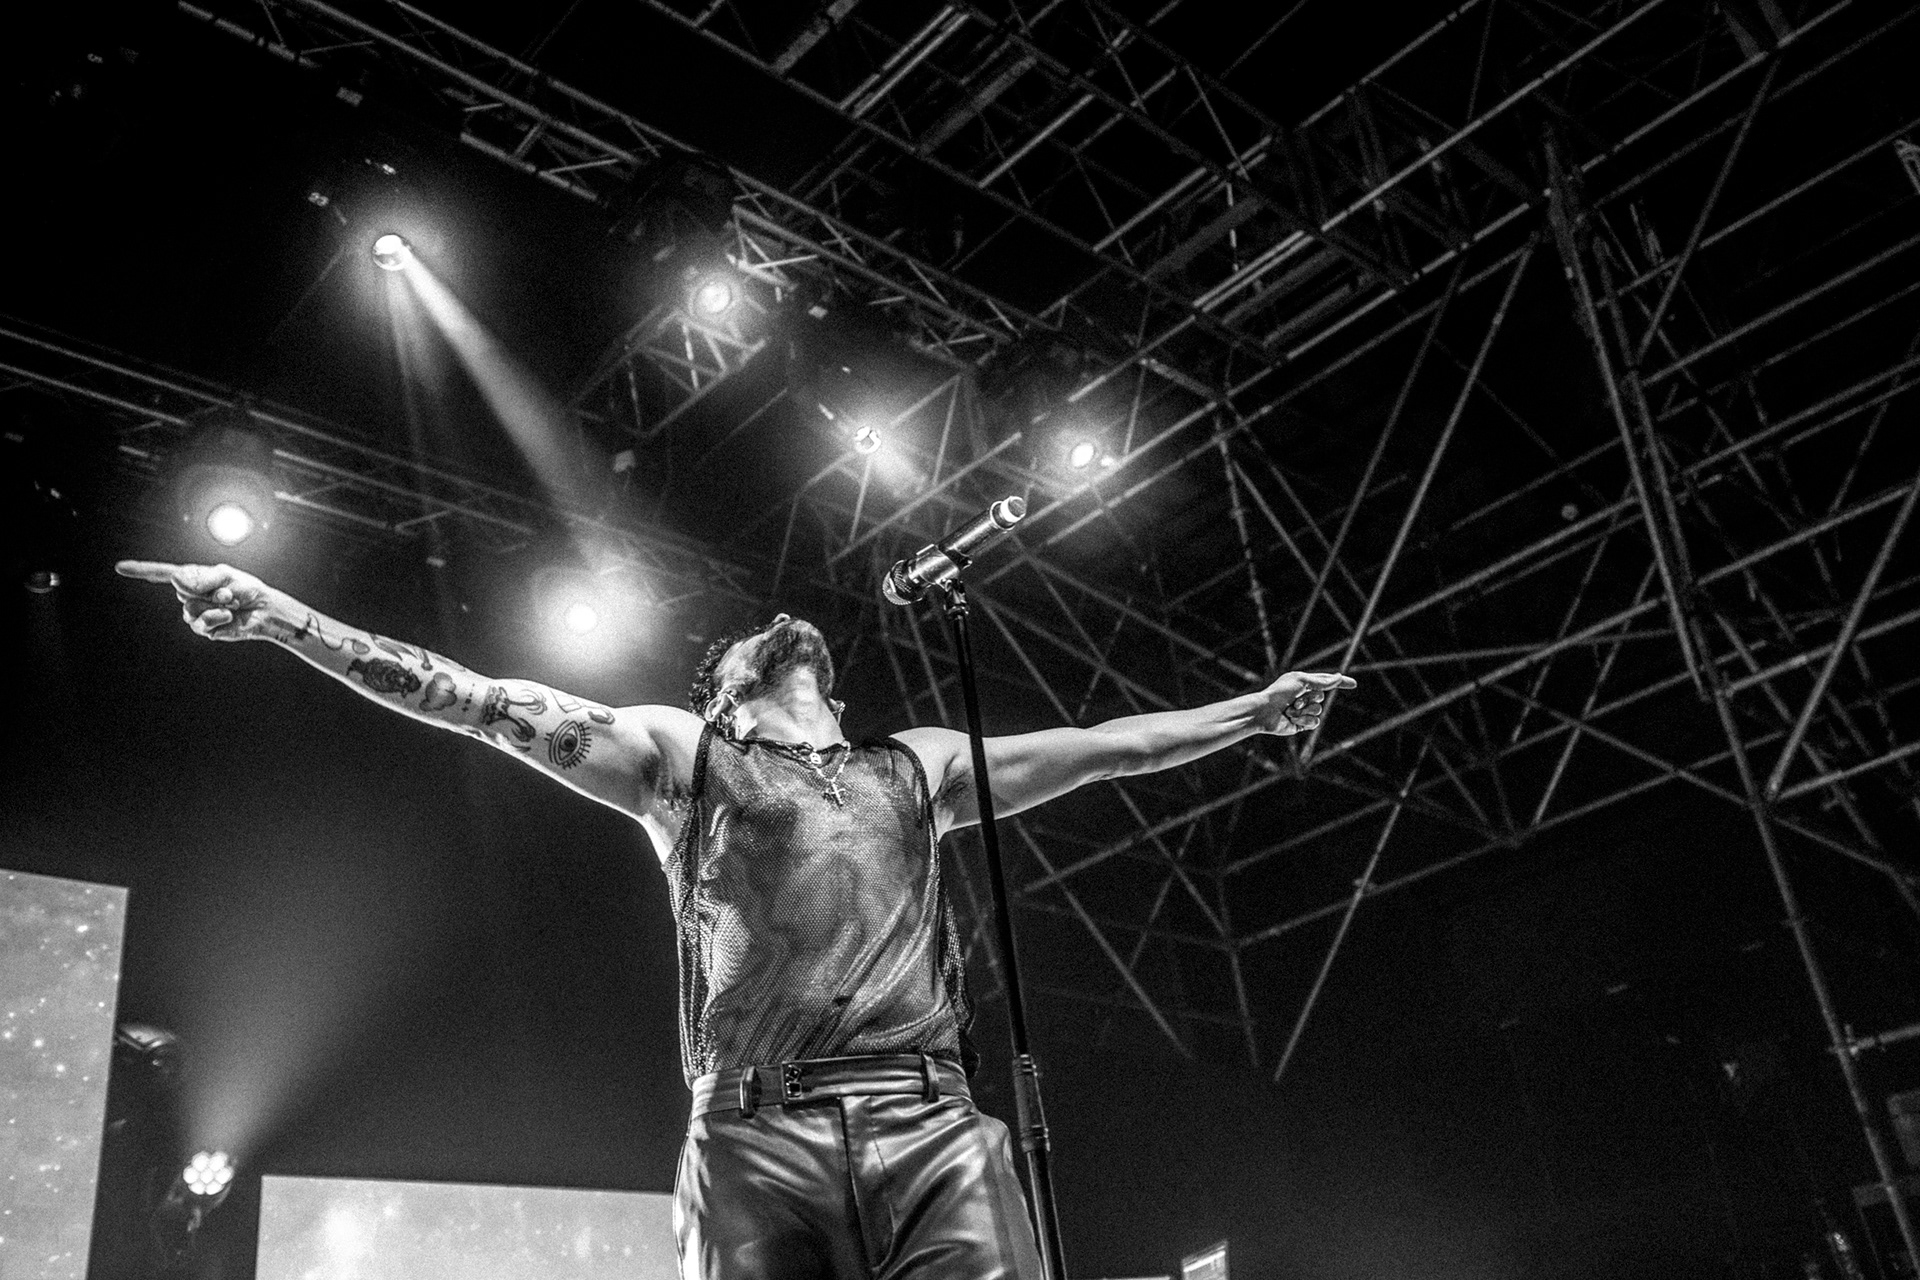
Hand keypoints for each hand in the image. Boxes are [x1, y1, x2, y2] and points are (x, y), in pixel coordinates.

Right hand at [116, 560, 282, 641]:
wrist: (264, 610)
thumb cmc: (247, 589)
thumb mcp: (225, 577)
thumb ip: (200, 579)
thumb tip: (174, 581)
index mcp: (194, 578)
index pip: (162, 574)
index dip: (142, 571)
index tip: (120, 567)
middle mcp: (191, 595)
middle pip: (183, 590)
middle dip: (209, 589)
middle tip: (229, 592)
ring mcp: (195, 613)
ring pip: (190, 609)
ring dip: (215, 605)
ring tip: (230, 604)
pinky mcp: (204, 628)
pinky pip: (201, 623)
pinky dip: (216, 617)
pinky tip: (228, 616)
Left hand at [1255, 671, 1356, 735]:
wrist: (1264, 711)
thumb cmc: (1279, 693)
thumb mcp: (1301, 681)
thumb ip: (1321, 681)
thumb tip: (1338, 676)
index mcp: (1303, 682)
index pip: (1326, 681)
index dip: (1340, 682)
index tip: (1354, 684)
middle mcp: (1303, 696)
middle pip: (1321, 696)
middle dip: (1309, 698)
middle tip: (1294, 699)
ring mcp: (1302, 710)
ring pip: (1318, 710)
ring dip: (1305, 710)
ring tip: (1290, 709)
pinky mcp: (1301, 724)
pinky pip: (1314, 722)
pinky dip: (1304, 720)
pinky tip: (1291, 719)